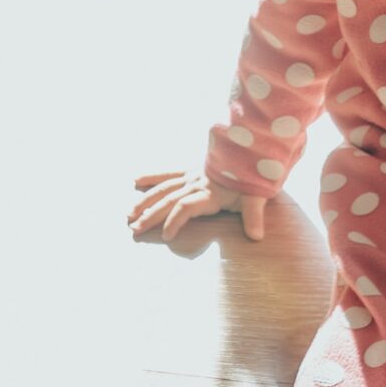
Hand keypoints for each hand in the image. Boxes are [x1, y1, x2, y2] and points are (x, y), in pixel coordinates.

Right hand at [129, 169, 268, 241]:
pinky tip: (135, 180)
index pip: (186, 207)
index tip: (166, 236)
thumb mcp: (256, 197)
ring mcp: (191, 176)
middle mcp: (196, 184)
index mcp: (210, 193)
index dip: (175, 221)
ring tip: (129, 214)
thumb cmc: (253, 178)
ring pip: (163, 189)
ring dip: (145, 202)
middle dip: (151, 216)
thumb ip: (253, 216)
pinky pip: (167, 173)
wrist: (251, 150)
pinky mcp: (190, 169)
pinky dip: (151, 176)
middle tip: (134, 229)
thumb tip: (256, 237)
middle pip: (168, 200)